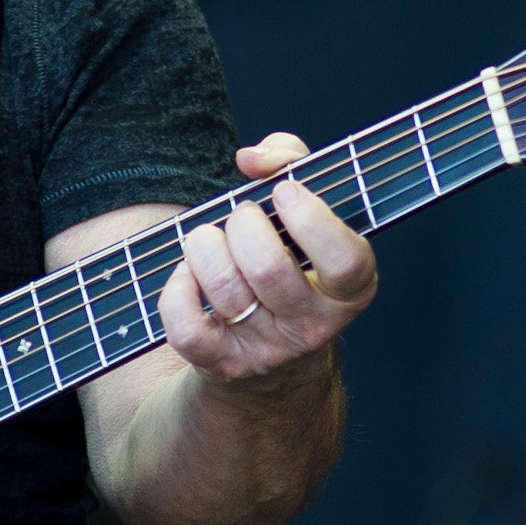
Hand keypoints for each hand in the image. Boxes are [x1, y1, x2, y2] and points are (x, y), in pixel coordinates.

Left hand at [158, 133, 378, 386]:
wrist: (269, 357)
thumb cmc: (287, 262)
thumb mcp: (303, 212)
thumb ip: (290, 163)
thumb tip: (250, 159)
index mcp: (349, 289)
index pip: (345, 260)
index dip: (311, 220)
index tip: (284, 192)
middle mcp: (315, 325)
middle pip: (268, 269)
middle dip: (242, 226)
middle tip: (241, 220)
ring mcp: (269, 349)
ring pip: (224, 290)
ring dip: (203, 247)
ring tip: (208, 241)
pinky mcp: (224, 365)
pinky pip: (187, 328)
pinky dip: (176, 291)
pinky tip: (187, 276)